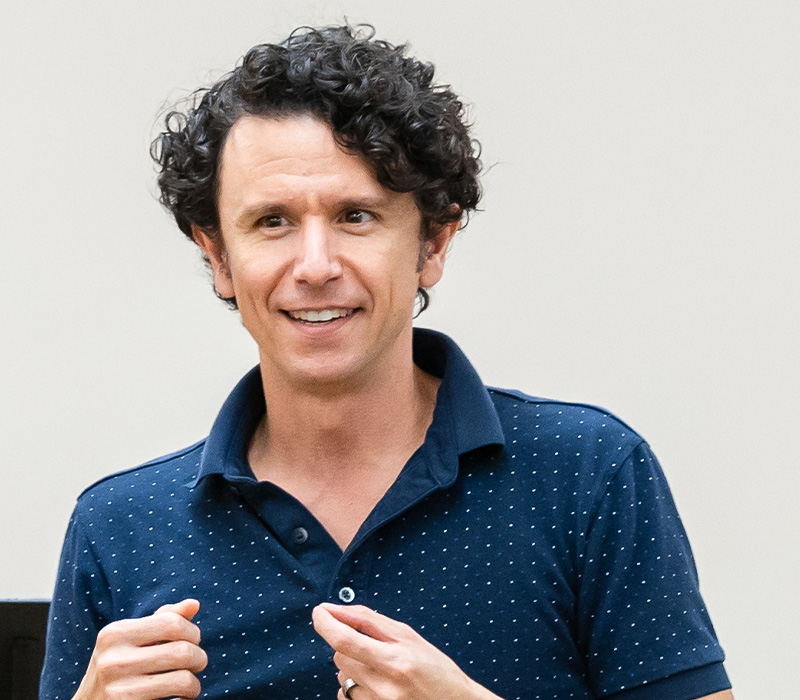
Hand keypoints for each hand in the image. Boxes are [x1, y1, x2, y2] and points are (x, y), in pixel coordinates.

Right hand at [72, 598, 207, 699]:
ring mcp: (119, 691)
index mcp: (115, 634)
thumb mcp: (131, 638)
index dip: (192, 632)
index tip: (192, 641)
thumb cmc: (118, 666)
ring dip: (194, 684)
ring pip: (183, 680)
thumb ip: (163, 619)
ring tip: (188, 685)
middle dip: (199, 658)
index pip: (172, 623)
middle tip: (195, 664)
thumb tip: (194, 604)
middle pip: (182, 651)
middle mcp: (113, 661)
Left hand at [312, 603, 501, 699]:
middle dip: (348, 646)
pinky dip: (354, 688)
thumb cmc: (435, 669)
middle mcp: (384, 687)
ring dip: (352, 668)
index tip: (319, 611)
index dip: (325, 623)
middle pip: (340, 657)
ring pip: (341, 678)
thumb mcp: (408, 637)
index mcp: (396, 661)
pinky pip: (345, 698)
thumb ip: (370, 622)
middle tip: (371, 647)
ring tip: (379, 670)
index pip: (346, 640)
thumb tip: (336, 610)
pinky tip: (376, 687)